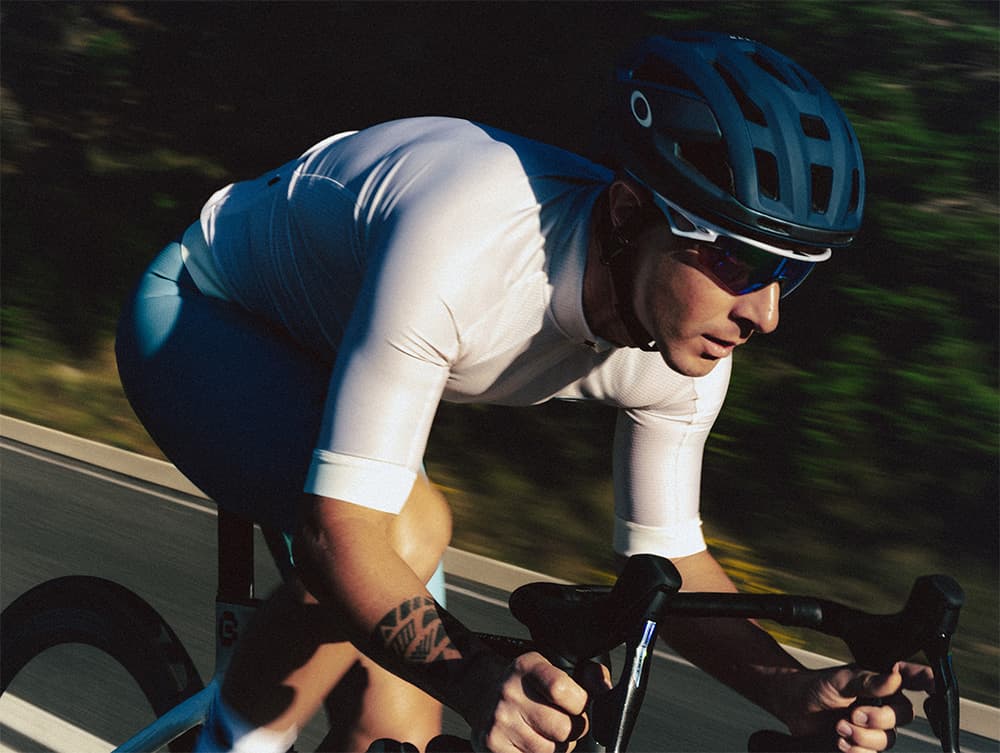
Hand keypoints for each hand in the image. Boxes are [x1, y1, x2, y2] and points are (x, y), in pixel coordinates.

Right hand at [469, 652, 600, 752]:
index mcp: (527, 666)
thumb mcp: (556, 667)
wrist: (485, 695)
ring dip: (555, 747)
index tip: (577, 703)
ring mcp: (499, 721)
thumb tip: (604, 690)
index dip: (579, 703)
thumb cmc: (530, 686)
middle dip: (571, 730)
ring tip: (543, 731)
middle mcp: (509, 692)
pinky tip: (529, 741)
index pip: (562, 690)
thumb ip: (588, 675)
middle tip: (560, 720)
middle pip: (563, 729)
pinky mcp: (491, 745)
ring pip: (550, 751)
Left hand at [783, 661, 935, 752]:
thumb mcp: (840, 680)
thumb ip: (867, 681)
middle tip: (853, 714)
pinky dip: (856, 751)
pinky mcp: (865, 745)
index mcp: (883, 682)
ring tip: (839, 727)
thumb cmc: (818, 687)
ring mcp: (876, 726)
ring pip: (887, 739)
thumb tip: (894, 678)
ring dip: (862, 737)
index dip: (928, 681)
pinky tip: (840, 742)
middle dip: (878, 719)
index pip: (913, 679)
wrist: (795, 708)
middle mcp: (885, 704)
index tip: (936, 684)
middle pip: (902, 716)